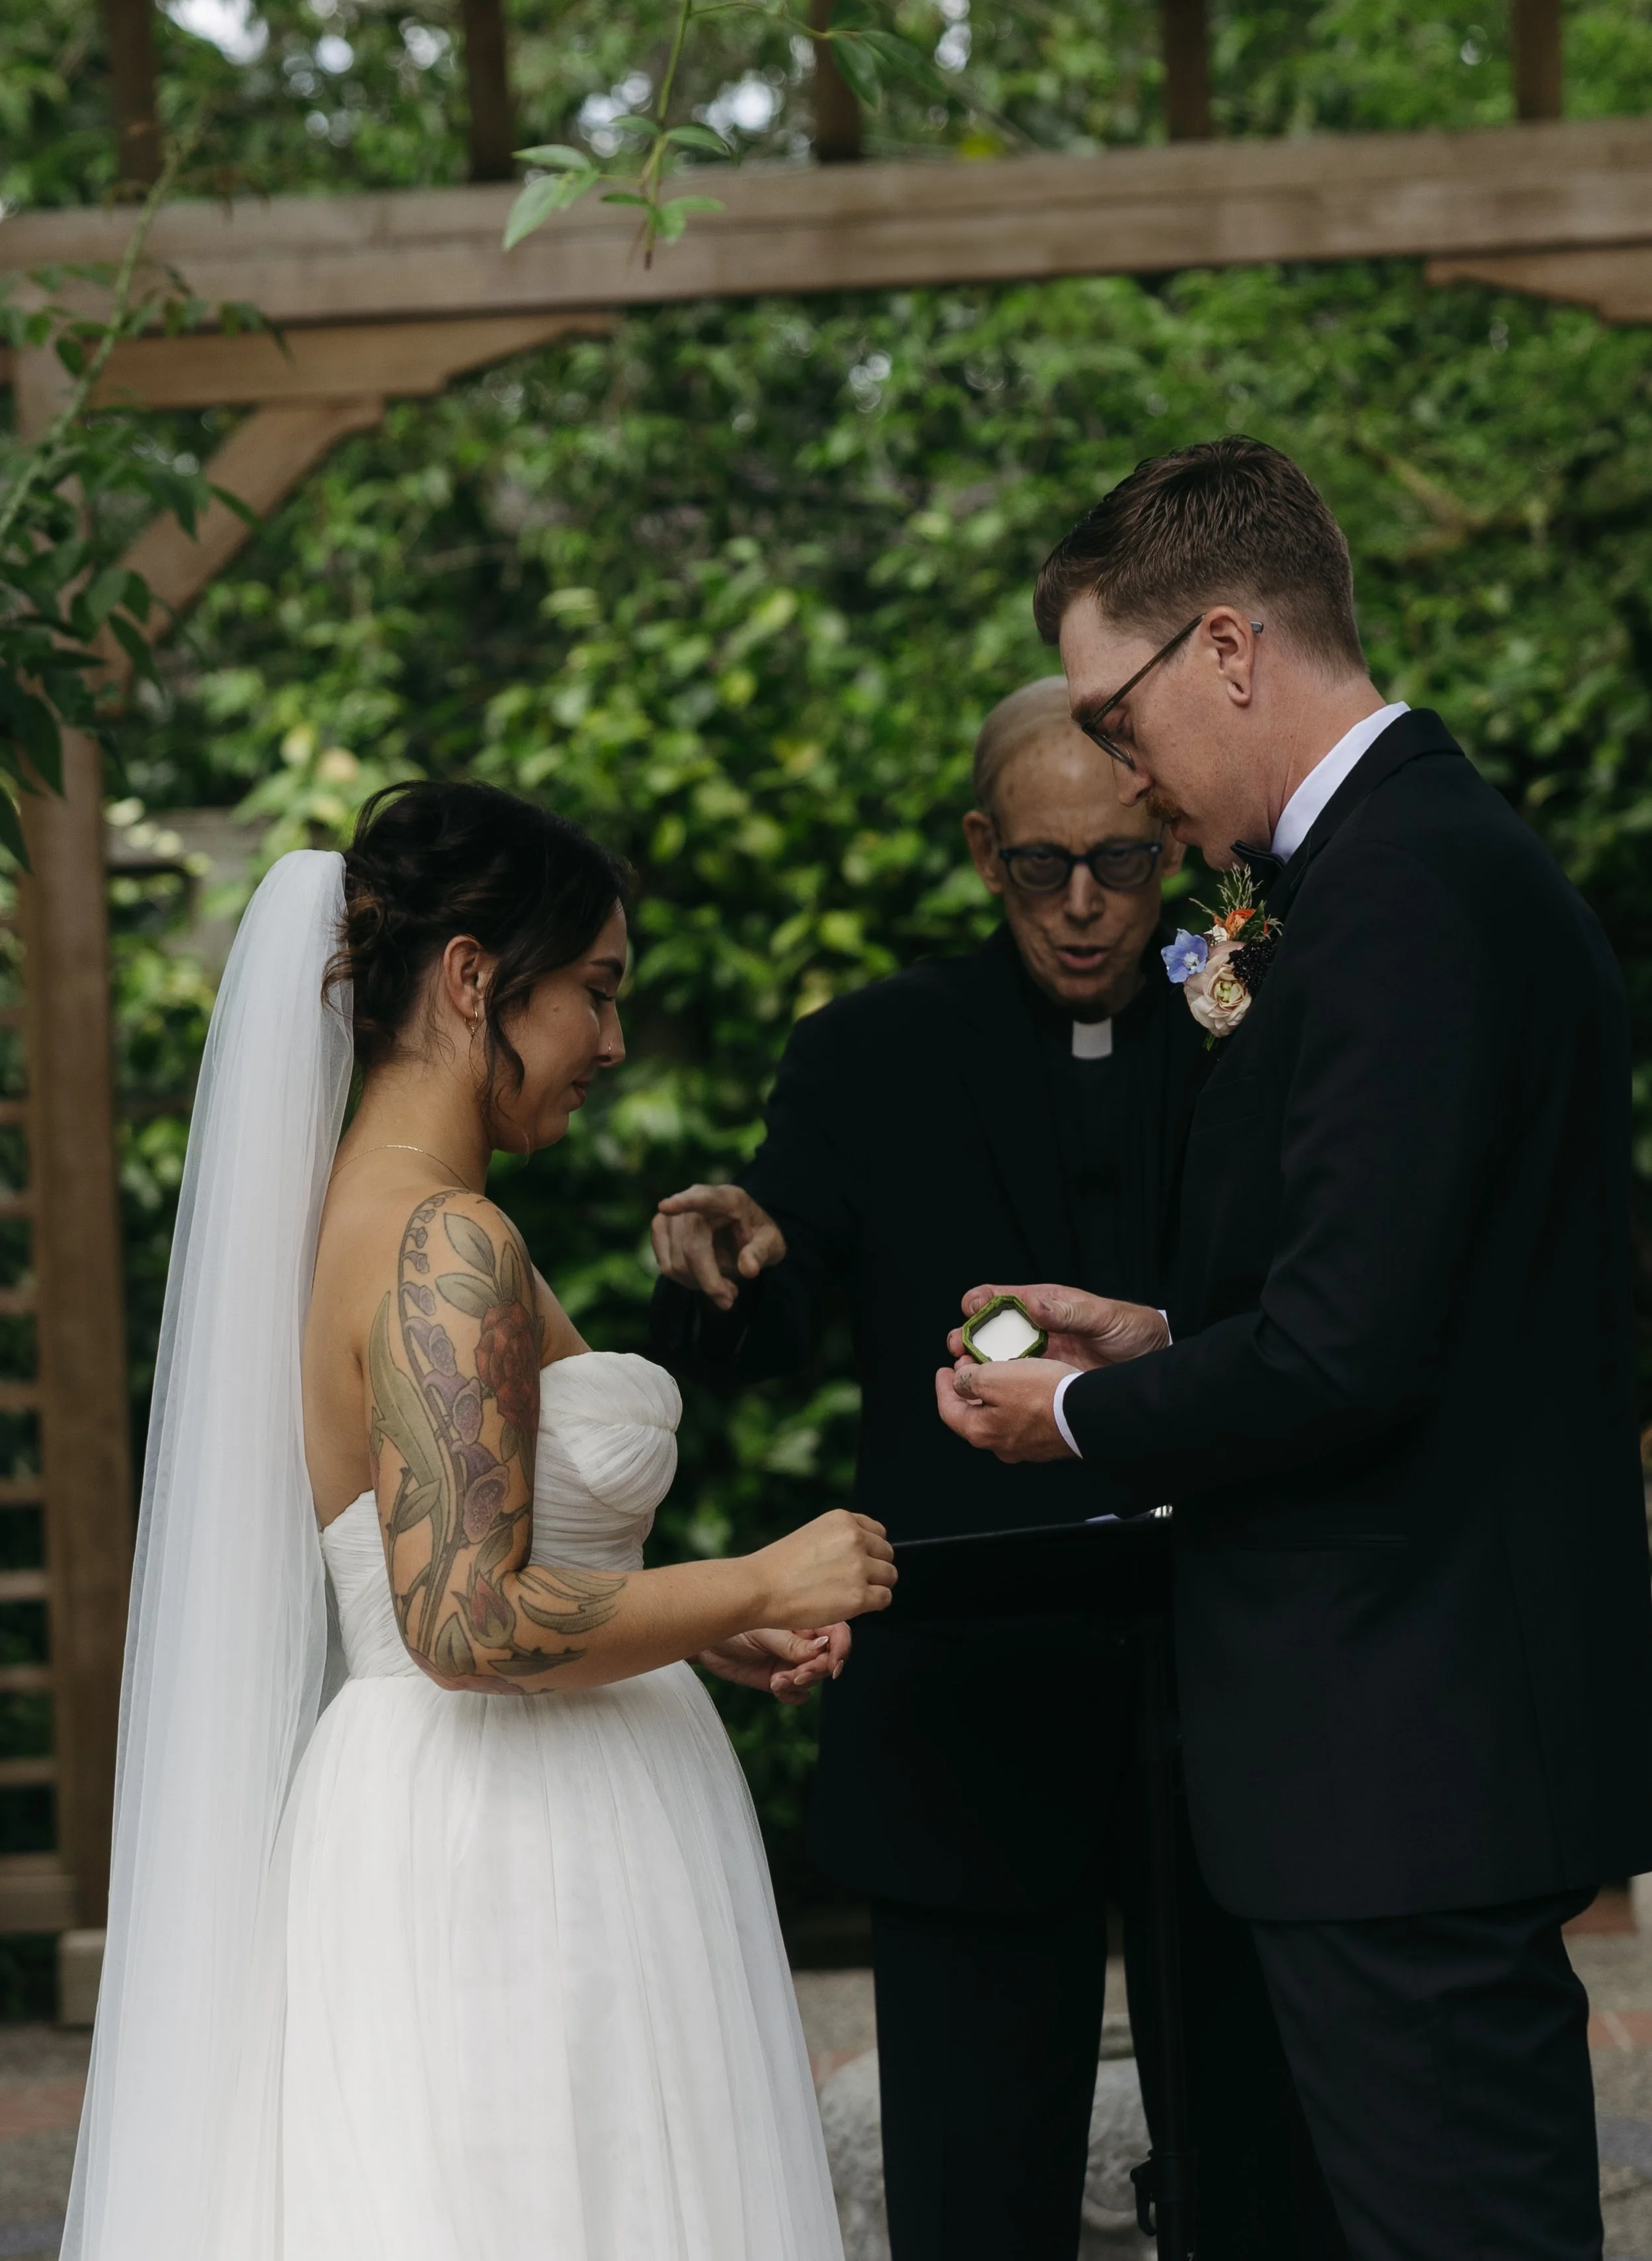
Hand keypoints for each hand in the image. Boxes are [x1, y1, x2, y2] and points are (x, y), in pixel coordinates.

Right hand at [652, 1184, 786, 1312]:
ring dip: (700, 1283)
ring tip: (725, 1286)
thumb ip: (761, 1252)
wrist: (741, 1230)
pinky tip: (705, 1278)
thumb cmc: (758, 1235)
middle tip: (730, 1299)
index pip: (704, 1198)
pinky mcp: (660, 1228)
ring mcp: (673, 1213)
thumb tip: (749, 1270)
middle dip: (710, 1280)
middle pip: (693, 1247)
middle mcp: (695, 1199)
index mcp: (727, 1198)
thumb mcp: (772, 1243)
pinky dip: (686, 1280)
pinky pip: (667, 1266)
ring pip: (677, 1262)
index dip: (684, 1202)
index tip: (666, 1207)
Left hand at [697, 1623, 851, 1704]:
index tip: (833, 1665)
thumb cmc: (732, 1625)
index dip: (840, 1649)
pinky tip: (775, 1687)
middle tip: (796, 1675)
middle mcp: (801, 1641)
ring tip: (777, 1680)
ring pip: (813, 1679)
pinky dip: (791, 1695)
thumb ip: (794, 1644)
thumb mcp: (765, 1632)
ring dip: (799, 1683)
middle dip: (816, 1670)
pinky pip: (798, 1694)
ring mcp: (791, 1661)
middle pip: (827, 1660)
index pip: (835, 1633)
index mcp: (803, 1620)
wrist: (704, 1642)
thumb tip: (826, 1646)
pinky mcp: (779, 1679)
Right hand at [753, 1510, 896, 1627]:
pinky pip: (885, 1599)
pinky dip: (873, 1604)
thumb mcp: (814, 1535)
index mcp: (843, 1519)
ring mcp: (858, 1567)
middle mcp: (855, 1538)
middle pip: (887, 1554)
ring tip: (849, 1593)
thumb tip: (866, 1553)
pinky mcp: (859, 1596)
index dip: (869, 1551)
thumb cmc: (779, 1567)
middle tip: (851, 1581)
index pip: (878, 1533)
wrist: (760, 1588)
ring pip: (889, 1576)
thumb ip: (841, 1539)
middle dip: (874, 1568)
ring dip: (875, 1586)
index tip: (857, 1562)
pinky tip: (852, 1605)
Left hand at [934, 1355, 1079, 1462]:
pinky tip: (1024, 1386)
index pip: (949, 1411)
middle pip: (973, 1416)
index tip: (944, 1370)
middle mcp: (1001, 1445)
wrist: (1087, 1412)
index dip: (942, 1388)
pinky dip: (1015, 1401)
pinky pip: (1023, 1419)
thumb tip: (960, 1383)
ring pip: (999, 1417)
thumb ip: (968, 1380)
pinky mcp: (1046, 1441)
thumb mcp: (994, 1376)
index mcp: (981, 1431)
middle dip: (968, 1389)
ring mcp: (1025, 1446)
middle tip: (968, 1366)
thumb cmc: (1042, 1394)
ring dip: (992, 1394)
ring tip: (997, 1371)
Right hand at [947, 1283, 1169, 1370]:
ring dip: (977, 1365)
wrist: (1153, 1362)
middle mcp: (1037, 1330)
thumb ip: (1067, 1311)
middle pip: (991, 1331)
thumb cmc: (1131, 1329)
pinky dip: (999, 1388)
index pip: (1003, 1298)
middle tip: (959, 1346)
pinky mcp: (1046, 1381)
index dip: (981, 1299)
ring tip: (965, 1372)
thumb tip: (1032, 1303)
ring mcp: (1040, 1357)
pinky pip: (1016, 1384)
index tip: (969, 1306)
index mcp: (1046, 1305)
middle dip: (969, 1336)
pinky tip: (989, 1396)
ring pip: (998, 1360)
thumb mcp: (1101, 1316)